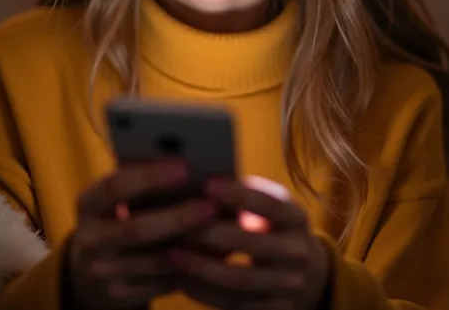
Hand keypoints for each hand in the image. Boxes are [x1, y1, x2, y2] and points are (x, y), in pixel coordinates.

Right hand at [66, 161, 215, 309]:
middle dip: (177, 217)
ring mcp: (102, 271)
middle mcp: (90, 238)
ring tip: (223, 230)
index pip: (115, 186)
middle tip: (211, 205)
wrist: (91, 267)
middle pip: (136, 229)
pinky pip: (161, 283)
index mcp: (89, 202)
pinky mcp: (120, 295)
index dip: (150, 177)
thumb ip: (145, 180)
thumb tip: (196, 165)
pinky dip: (190, 268)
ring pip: (153, 261)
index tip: (185, 167)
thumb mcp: (119, 195)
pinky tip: (215, 255)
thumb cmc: (120, 213)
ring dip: (191, 247)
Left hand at [170, 178, 329, 309]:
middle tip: (178, 222)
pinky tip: (182, 278)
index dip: (239, 194)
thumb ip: (245, 195)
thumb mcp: (272, 206)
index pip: (270, 205)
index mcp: (296, 218)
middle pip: (250, 243)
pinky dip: (204, 291)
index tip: (207, 184)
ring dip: (201, 266)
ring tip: (172, 252)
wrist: (305, 274)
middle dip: (210, 232)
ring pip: (238, 280)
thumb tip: (200, 180)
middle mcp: (296, 253)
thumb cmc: (272, 226)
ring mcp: (287, 286)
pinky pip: (232, 304)